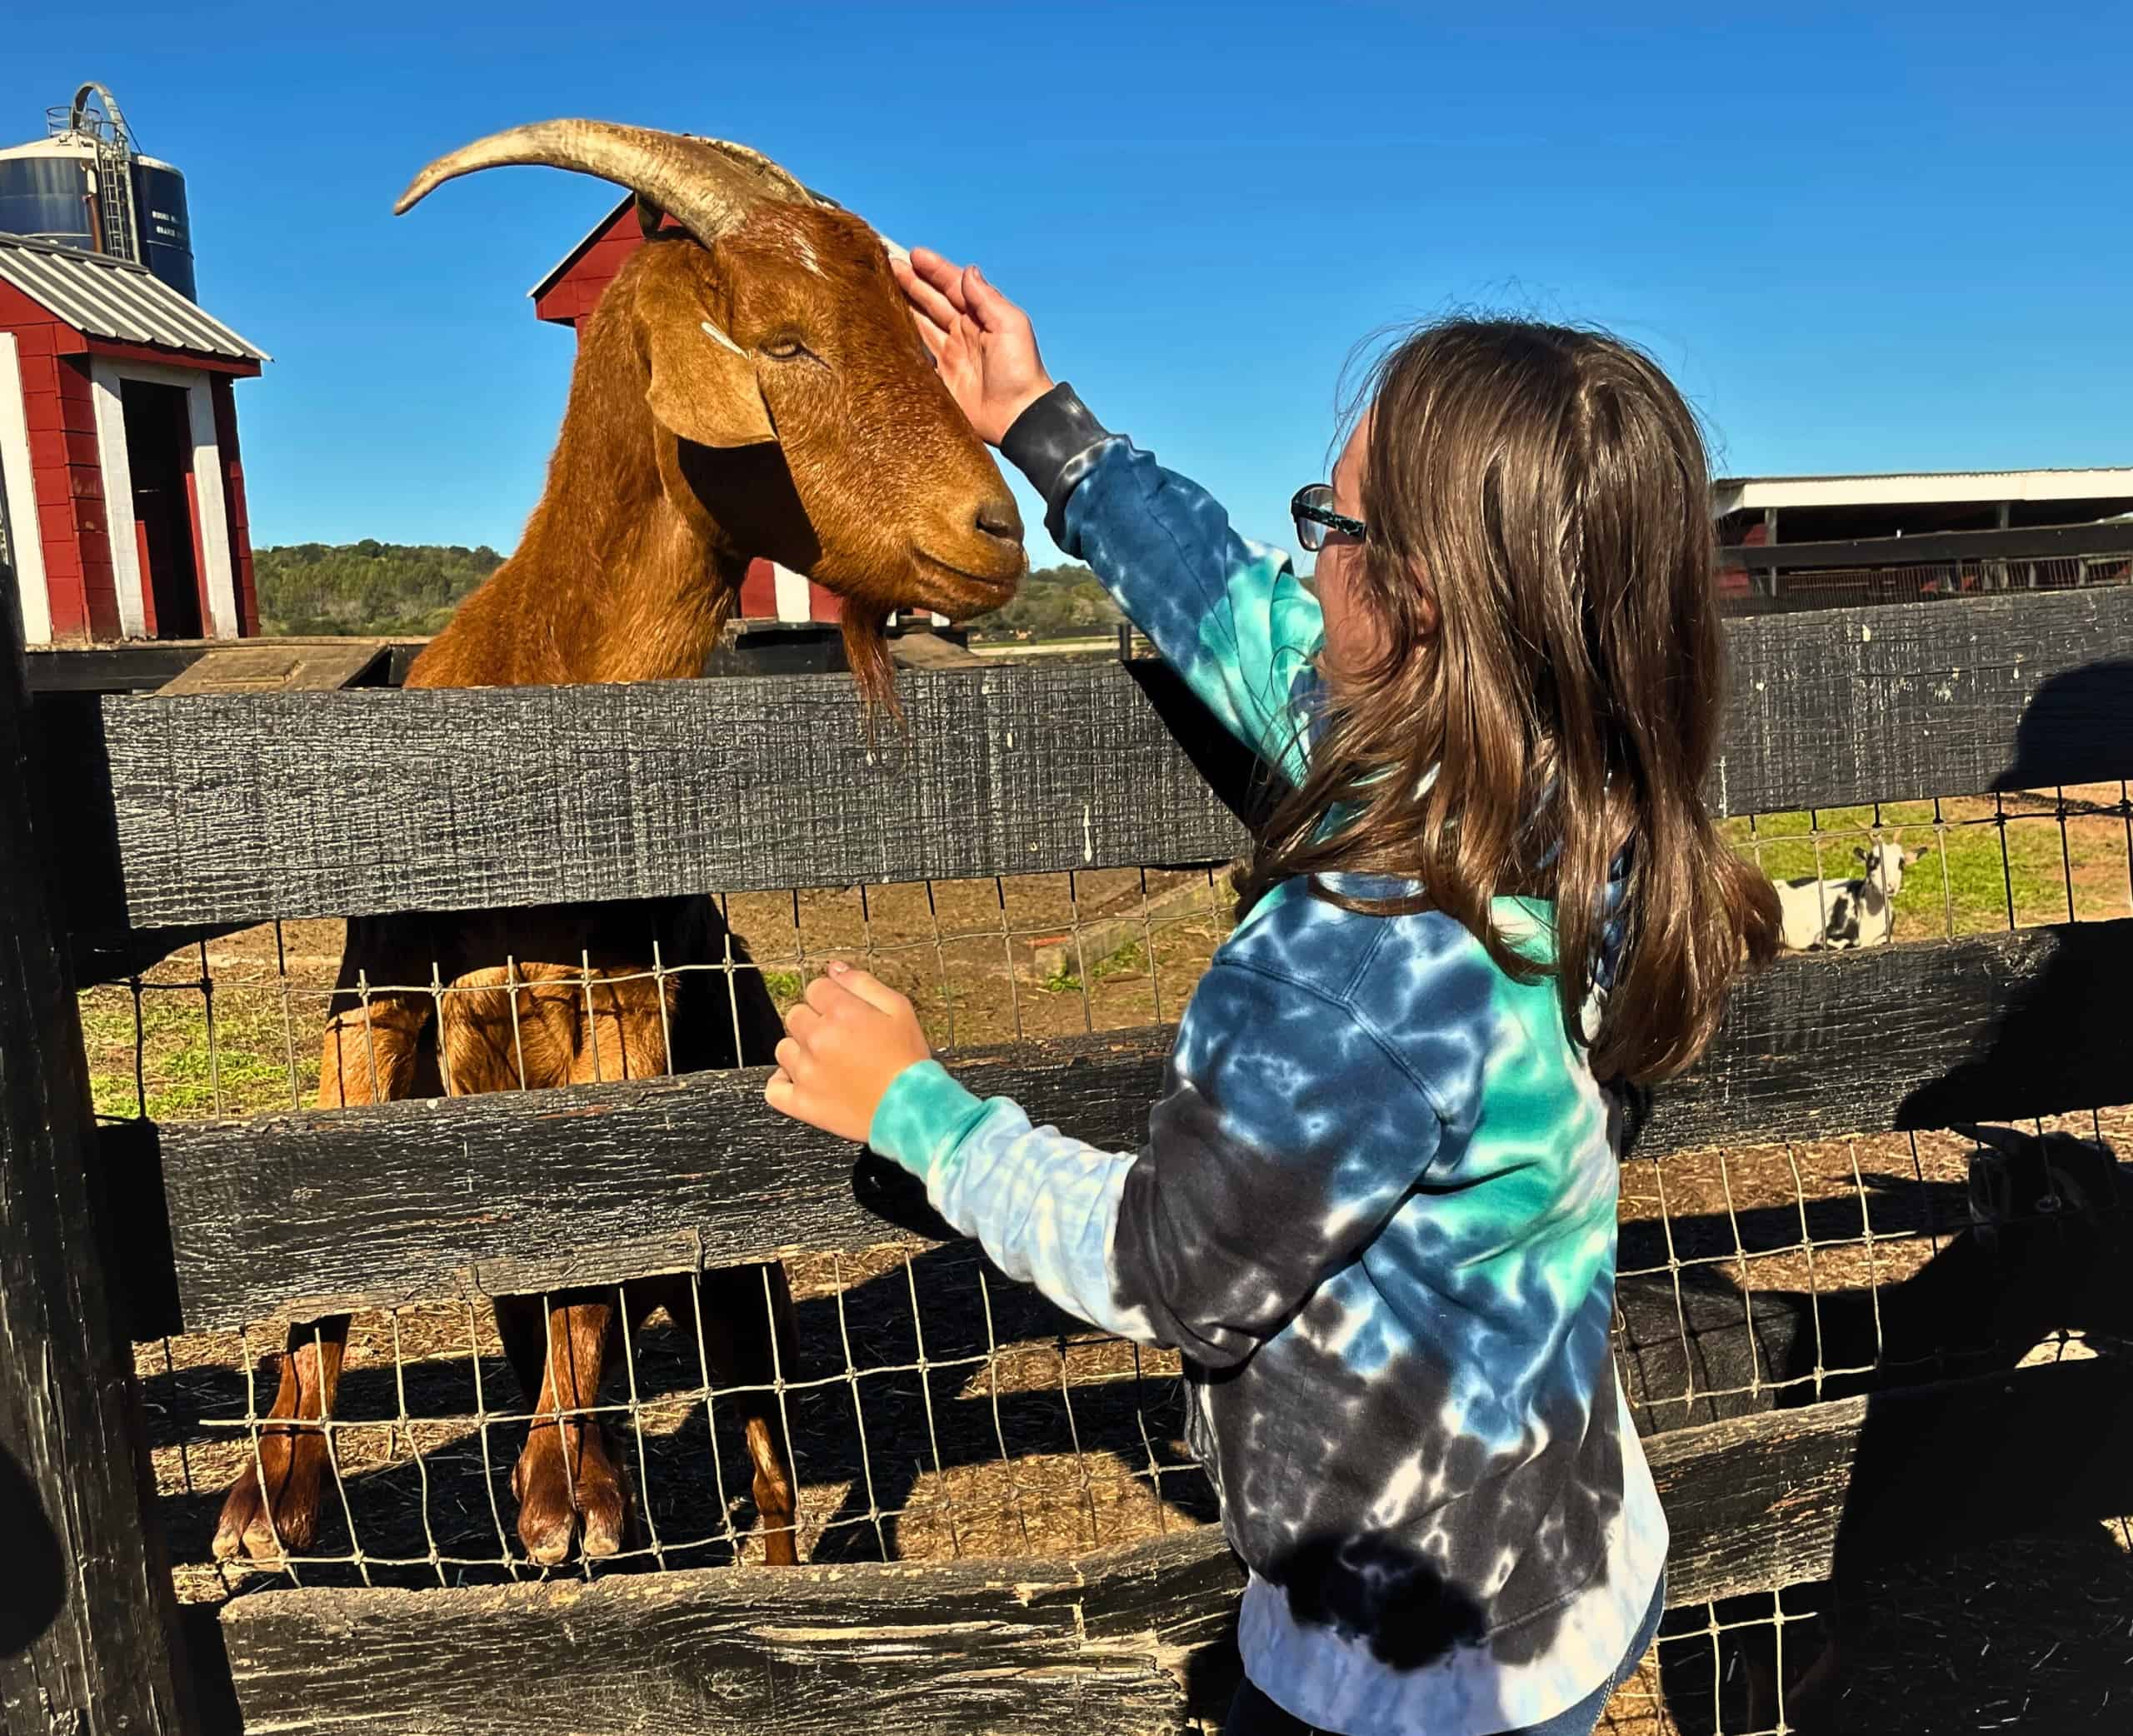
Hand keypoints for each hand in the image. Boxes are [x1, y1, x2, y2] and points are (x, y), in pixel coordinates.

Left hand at [764, 961, 931, 1143]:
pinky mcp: (802, 1102)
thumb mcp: (899, 1009)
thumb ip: (863, 983)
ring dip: (800, 1051)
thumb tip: (835, 968)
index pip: (815, 989)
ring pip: (784, 1048)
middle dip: (814, 1022)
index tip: (843, 1011)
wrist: (911, 1109)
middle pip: (795, 1015)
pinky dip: (783, 1082)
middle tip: (840, 1038)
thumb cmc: (908, 1060)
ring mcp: (806, 1072)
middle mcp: (817, 1038)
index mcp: (840, 1012)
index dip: (830, 998)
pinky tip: (801, 1080)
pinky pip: (774, 1088)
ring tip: (826, 1062)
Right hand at [894, 247, 1054, 446]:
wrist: (1019, 418)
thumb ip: (986, 298)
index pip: (952, 286)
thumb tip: (967, 271)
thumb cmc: (1020, 371)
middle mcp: (962, 332)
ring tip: (878, 288)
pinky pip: (914, 355)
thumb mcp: (1011, 326)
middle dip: (910, 282)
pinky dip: (900, 341)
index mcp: (981, 317)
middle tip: (885, 264)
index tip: (913, 254)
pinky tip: (883, 328)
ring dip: (901, 305)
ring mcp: (948, 355)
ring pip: (919, 323)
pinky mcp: (937, 379)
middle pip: (931, 301)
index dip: (934, 270)